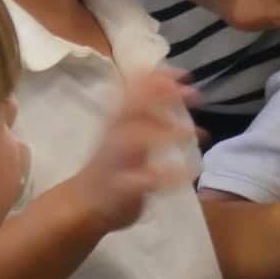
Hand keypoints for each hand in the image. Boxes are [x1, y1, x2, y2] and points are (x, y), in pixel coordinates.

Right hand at [66, 68, 198, 232]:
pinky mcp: (122, 189)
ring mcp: (115, 162)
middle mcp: (113, 137)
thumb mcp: (126, 130)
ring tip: (194, 134)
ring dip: (166, 133)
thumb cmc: (112, 163)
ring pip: (134, 141)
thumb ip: (145, 107)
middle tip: (196, 95)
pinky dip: (168, 175)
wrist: (83, 205)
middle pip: (131, 110)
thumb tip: (170, 79)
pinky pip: (144, 180)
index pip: (131, 91)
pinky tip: (189, 172)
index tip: (185, 73)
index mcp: (116, 121)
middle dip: (162, 98)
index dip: (156, 79)